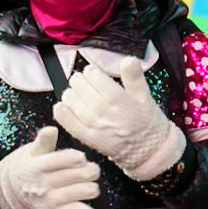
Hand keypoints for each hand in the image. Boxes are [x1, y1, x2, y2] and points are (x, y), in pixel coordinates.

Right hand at [0, 126, 100, 208]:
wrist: (13, 192)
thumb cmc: (30, 167)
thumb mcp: (33, 152)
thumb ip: (44, 141)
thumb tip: (50, 129)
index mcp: (37, 166)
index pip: (67, 159)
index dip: (78, 158)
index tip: (79, 158)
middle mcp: (43, 184)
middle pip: (81, 174)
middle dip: (90, 170)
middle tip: (88, 170)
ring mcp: (50, 200)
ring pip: (85, 191)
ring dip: (91, 187)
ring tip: (86, 184)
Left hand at [52, 57, 185, 180]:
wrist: (147, 149)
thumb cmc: (146, 120)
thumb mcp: (145, 96)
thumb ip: (135, 77)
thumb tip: (128, 59)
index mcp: (124, 103)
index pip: (102, 84)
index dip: (92, 74)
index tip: (90, 70)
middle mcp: (109, 116)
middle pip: (87, 94)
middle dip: (79, 82)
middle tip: (78, 77)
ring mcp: (98, 129)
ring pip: (77, 108)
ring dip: (70, 95)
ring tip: (71, 89)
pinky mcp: (90, 140)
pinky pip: (72, 126)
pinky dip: (63, 116)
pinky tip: (60, 106)